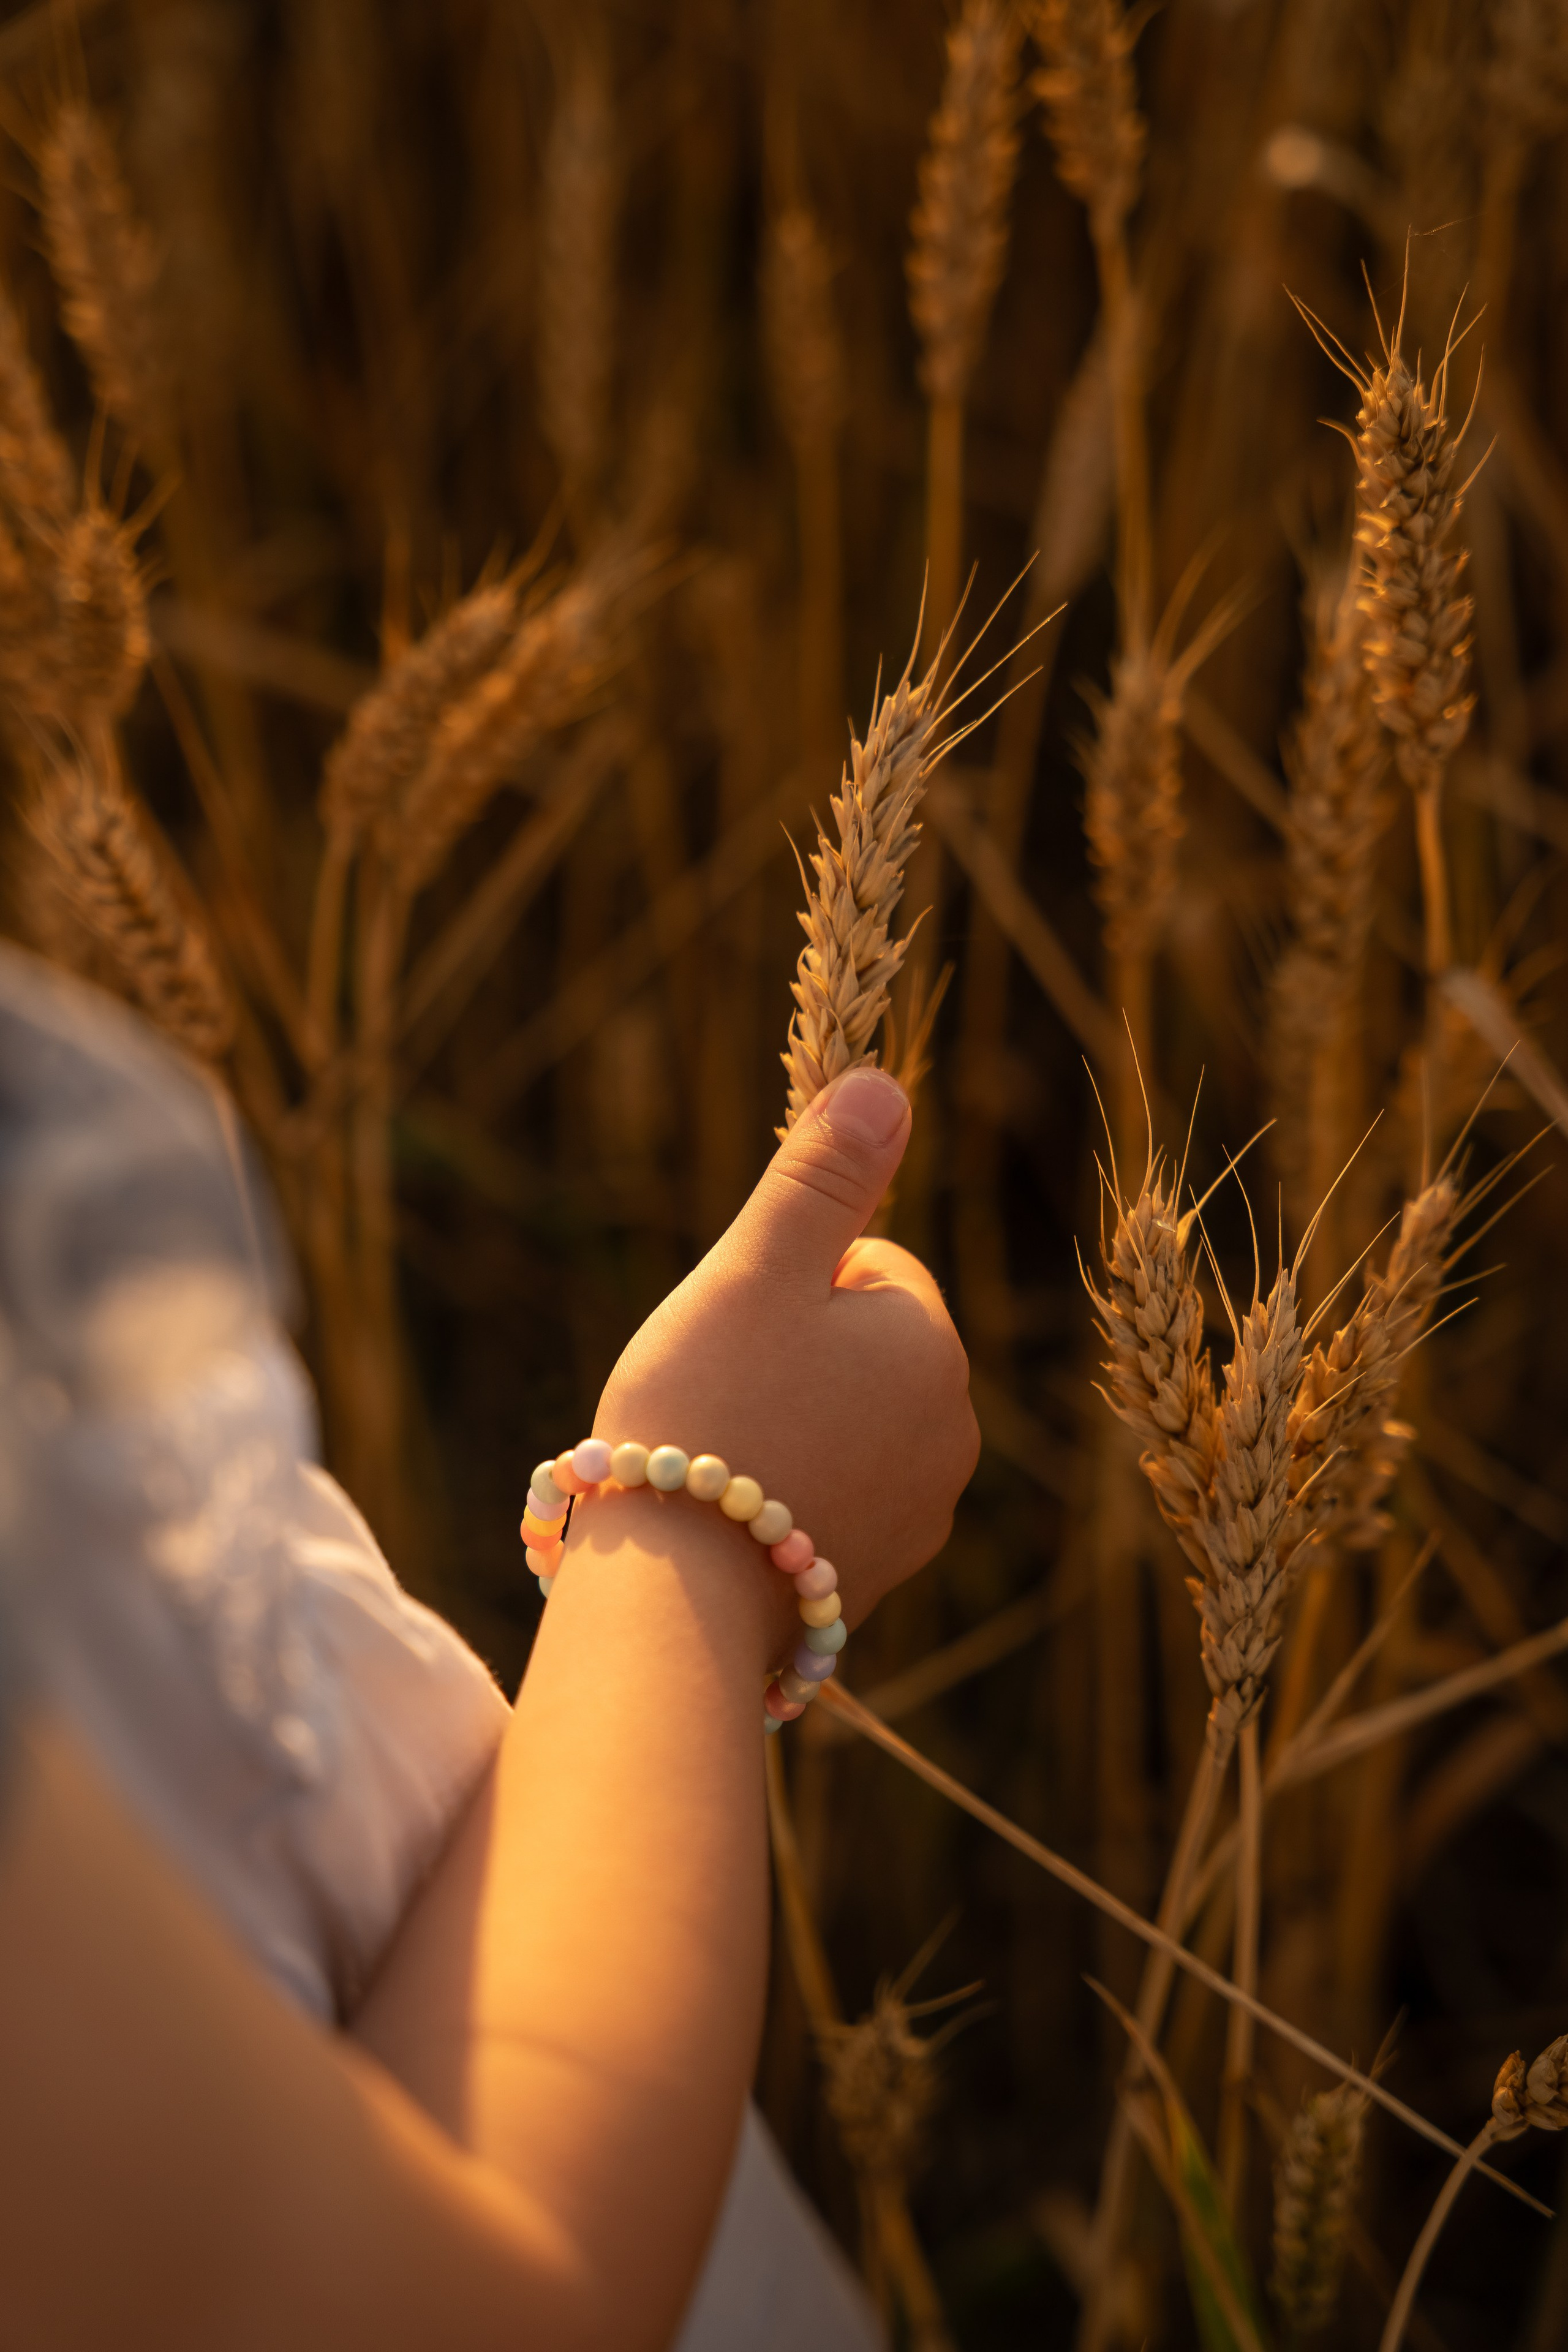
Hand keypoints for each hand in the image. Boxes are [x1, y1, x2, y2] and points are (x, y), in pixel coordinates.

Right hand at [593, 1066, 979, 1630]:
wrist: (675, 1598)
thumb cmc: (708, 1412)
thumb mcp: (758, 1269)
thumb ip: (824, 1176)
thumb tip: (886, 1085)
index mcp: (931, 1346)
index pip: (867, 1265)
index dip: (786, 1283)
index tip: (736, 1330)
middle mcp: (949, 1435)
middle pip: (859, 1348)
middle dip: (789, 1354)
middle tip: (719, 1395)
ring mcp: (917, 1517)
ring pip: (842, 1425)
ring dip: (785, 1426)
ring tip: (719, 1459)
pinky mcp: (872, 1580)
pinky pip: (829, 1503)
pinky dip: (784, 1500)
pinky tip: (729, 1519)